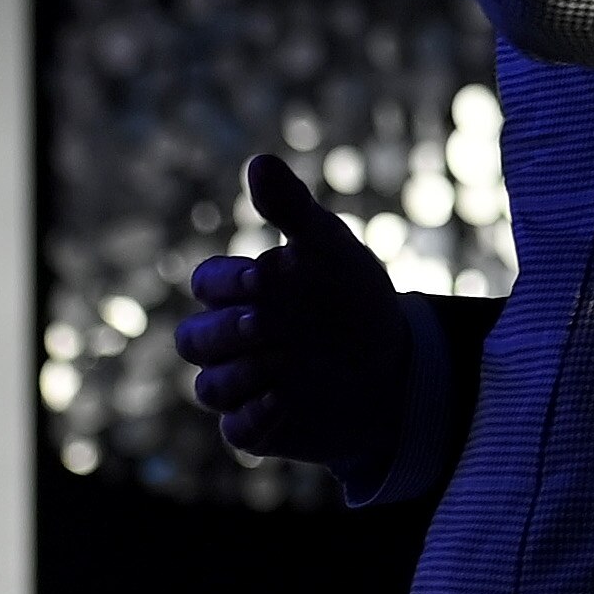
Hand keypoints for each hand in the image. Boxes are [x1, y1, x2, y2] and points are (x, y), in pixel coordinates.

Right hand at [175, 153, 415, 478]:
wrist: (400, 365)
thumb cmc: (354, 299)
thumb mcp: (331, 250)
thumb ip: (292, 210)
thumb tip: (258, 162)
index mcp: (240, 294)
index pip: (207, 285)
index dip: (227, 283)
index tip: (264, 278)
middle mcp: (233, 341)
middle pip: (193, 341)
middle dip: (225, 331)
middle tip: (267, 322)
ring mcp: (245, 387)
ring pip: (209, 388)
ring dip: (237, 375)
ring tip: (280, 361)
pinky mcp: (263, 429)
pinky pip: (238, 432)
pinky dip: (253, 418)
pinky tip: (282, 401)